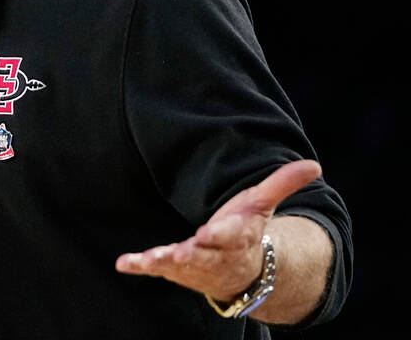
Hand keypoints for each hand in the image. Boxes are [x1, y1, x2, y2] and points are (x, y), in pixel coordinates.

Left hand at [114, 159, 321, 301]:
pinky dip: (139, 265)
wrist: (242, 274)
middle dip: (191, 254)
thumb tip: (315, 164)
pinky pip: (154, 269)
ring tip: (150, 260)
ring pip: (178, 265)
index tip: (209, 232)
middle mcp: (213, 253)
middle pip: (203, 253)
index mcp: (235, 236)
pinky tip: (123, 263)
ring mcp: (192, 262)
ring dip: (164, 262)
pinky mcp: (173, 267)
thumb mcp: (262, 206)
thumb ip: (282, 184)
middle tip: (179, 252)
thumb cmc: (247, 232)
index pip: (230, 235)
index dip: (220, 234)